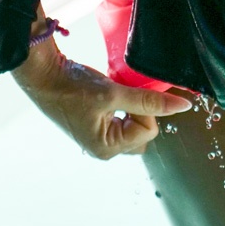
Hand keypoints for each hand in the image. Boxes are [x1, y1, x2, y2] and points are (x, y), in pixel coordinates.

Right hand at [12, 30, 193, 158]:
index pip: (148, 131)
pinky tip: (110, 94)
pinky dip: (123, 105)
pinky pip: (122, 119)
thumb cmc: (72, 87)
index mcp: (107, 148)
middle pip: (143, 133)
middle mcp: (104, 149)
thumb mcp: (113, 93)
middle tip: (123, 94)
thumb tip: (182, 106)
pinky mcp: (96, 126)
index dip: (145, 109)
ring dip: (131, 107)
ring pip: (134, 125)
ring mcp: (99, 138)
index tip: (127, 93)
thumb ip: (148, 101)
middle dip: (140, 112)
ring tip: (115, 93)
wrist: (42, 75)